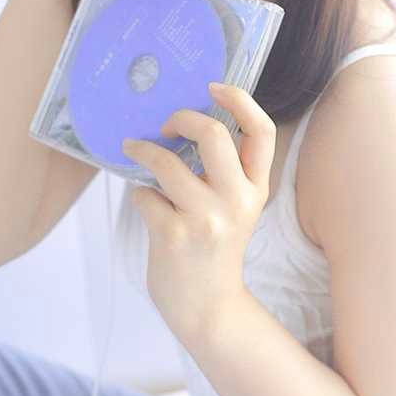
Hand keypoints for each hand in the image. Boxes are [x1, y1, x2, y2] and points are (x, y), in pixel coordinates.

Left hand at [122, 83, 276, 341]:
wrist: (208, 309)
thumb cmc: (215, 252)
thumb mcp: (236, 210)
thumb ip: (224, 173)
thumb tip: (185, 124)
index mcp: (256, 190)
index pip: (262, 132)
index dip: (238, 100)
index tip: (213, 87)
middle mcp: (237, 201)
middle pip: (214, 134)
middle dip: (181, 118)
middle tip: (164, 123)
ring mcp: (205, 219)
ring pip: (166, 162)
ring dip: (142, 151)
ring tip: (133, 149)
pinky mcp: (173, 235)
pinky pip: (144, 196)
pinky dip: (138, 194)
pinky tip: (143, 201)